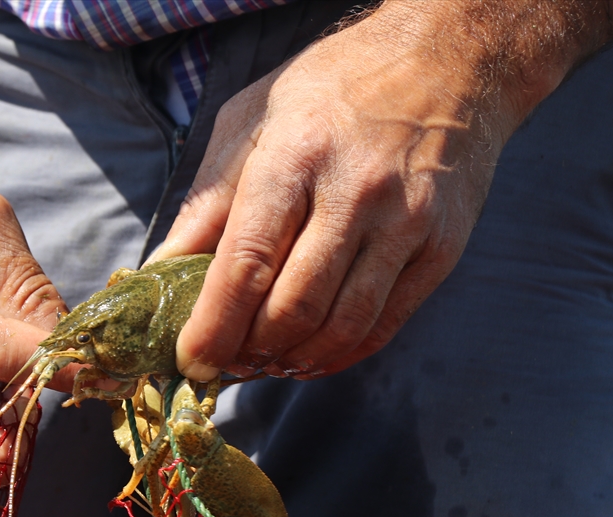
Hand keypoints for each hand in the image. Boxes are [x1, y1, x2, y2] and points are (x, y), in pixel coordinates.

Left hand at [155, 0, 612, 381]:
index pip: (247, 264)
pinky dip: (340, 355)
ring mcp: (408, 223)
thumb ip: (207, 200)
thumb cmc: (334, 88)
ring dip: (294, 362)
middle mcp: (357, 190)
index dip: (214, 327)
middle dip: (250, 352)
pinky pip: (384, 325)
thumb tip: (162, 271)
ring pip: (341, 328)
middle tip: (227, 360)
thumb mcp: (252, 119)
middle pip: (293, 309)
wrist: (451, 58)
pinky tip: (311, 355)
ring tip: (265, 362)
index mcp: (297, 153)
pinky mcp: (442, 249)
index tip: (192, 360)